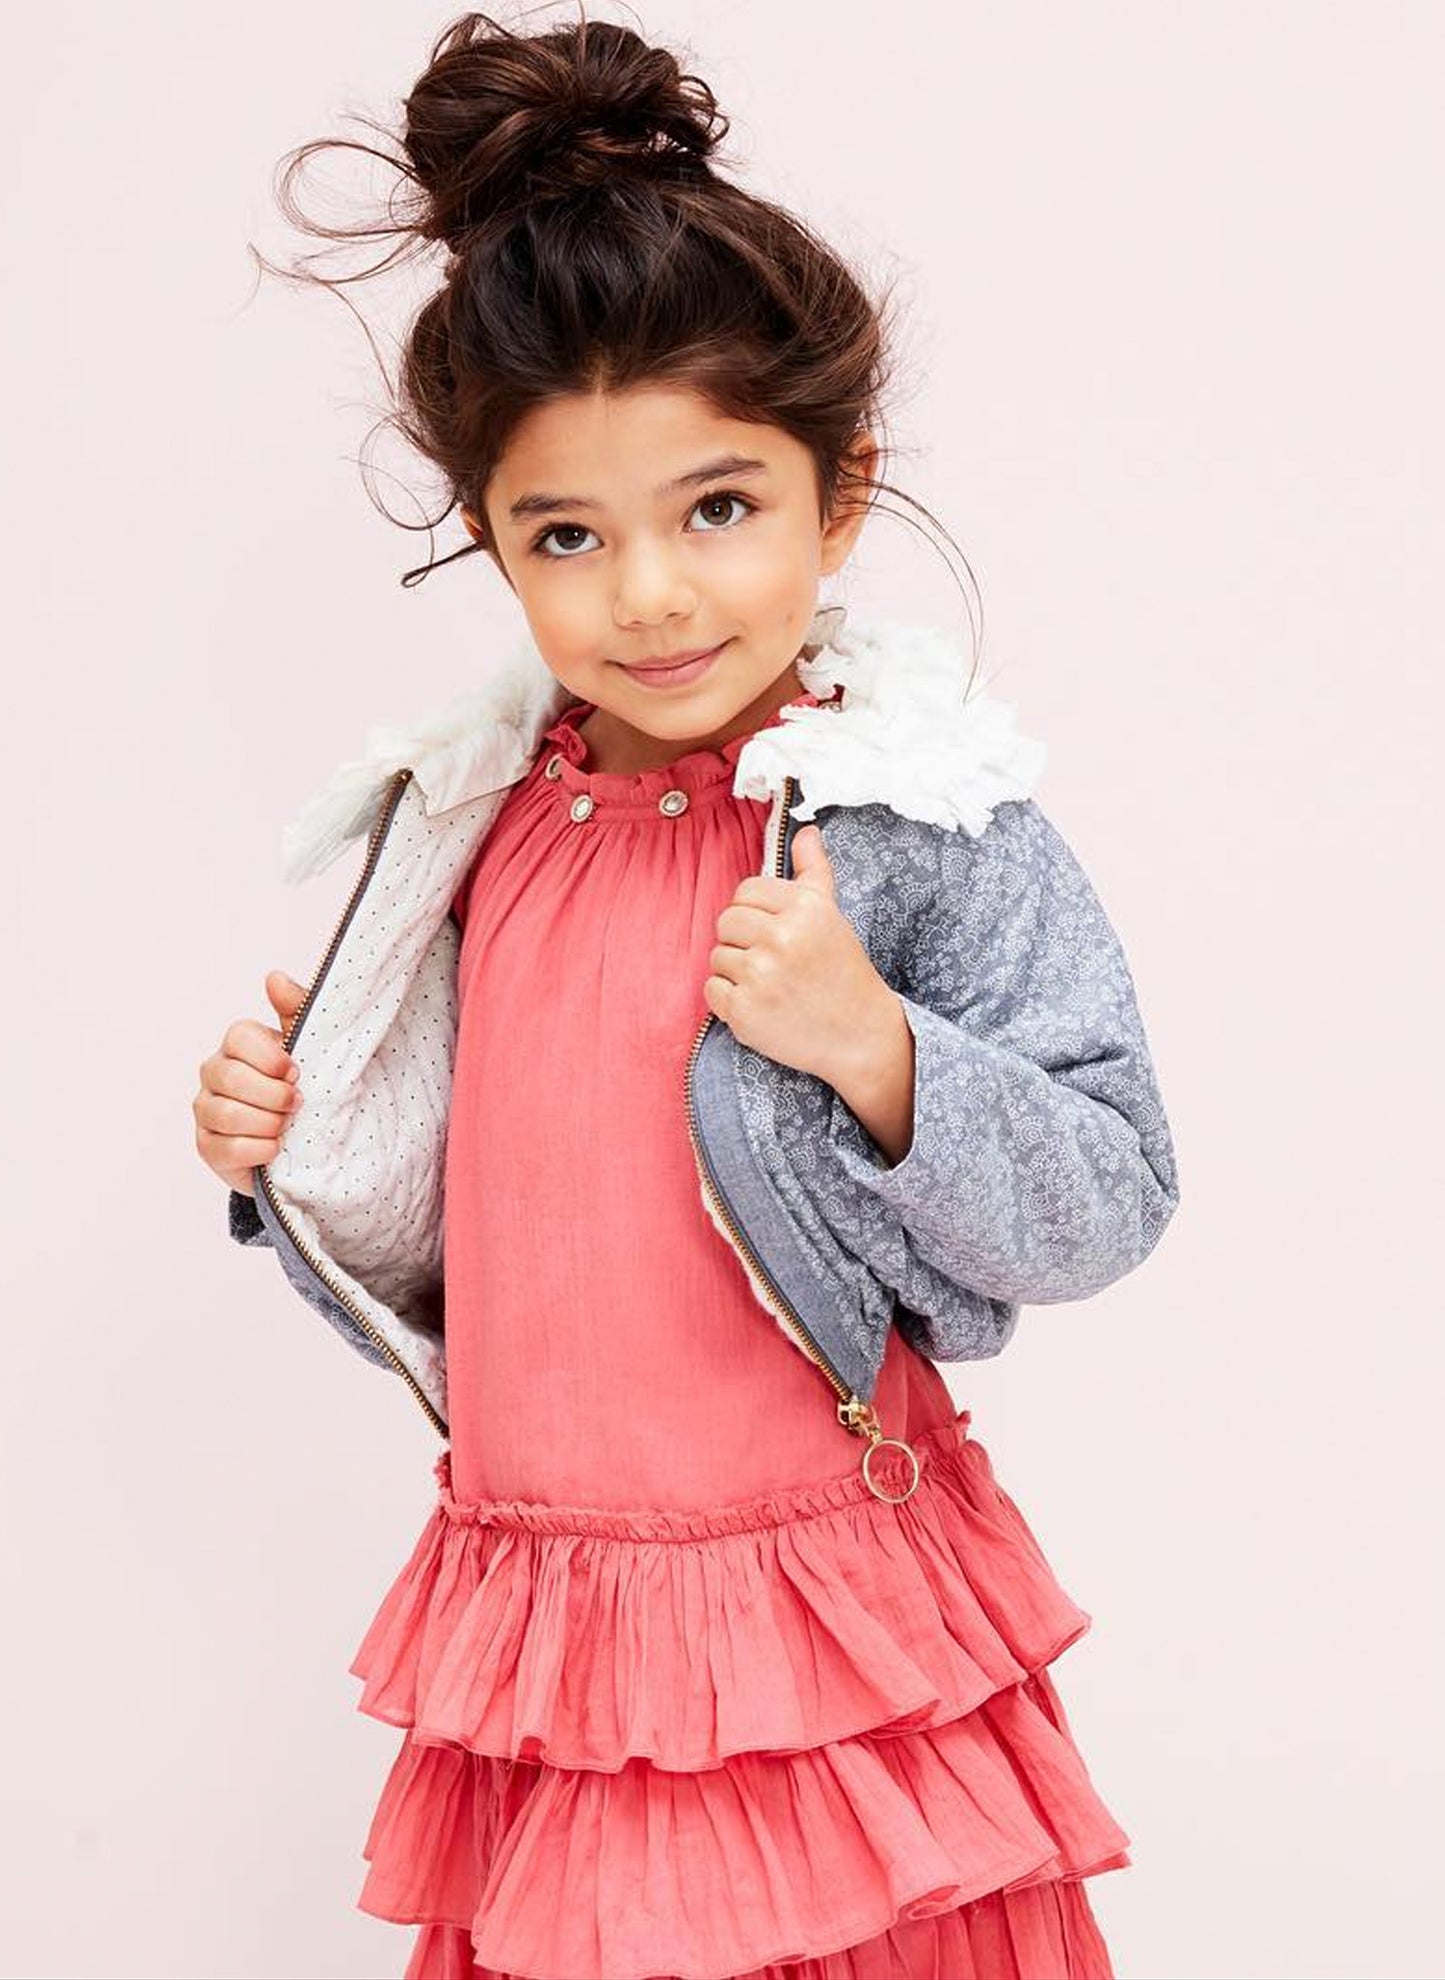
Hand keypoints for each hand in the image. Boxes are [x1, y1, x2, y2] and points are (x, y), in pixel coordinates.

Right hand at [193, 971, 306, 1194]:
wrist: (308, 1137)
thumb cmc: (305, 1085)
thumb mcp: (312, 1046)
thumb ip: (297, 1010)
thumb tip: (274, 978)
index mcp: (239, 1044)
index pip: (238, 1037)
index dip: (268, 1056)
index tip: (295, 1070)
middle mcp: (214, 1072)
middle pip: (229, 1076)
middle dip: (271, 1093)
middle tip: (297, 1102)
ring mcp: (207, 1110)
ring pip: (225, 1114)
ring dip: (266, 1123)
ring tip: (288, 1126)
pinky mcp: (208, 1146)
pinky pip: (224, 1148)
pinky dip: (257, 1150)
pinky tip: (276, 1148)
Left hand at [703, 824, 901, 1084]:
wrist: (859, 1034)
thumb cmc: (843, 971)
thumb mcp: (833, 915)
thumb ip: (814, 871)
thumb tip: (805, 831)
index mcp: (803, 908)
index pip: (746, 891)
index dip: (754, 910)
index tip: (773, 929)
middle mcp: (781, 938)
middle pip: (726, 921)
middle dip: (742, 939)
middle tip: (771, 959)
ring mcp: (760, 976)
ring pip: (717, 956)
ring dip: (736, 971)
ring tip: (770, 983)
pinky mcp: (744, 1011)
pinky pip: (711, 989)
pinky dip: (728, 999)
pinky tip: (759, 1003)